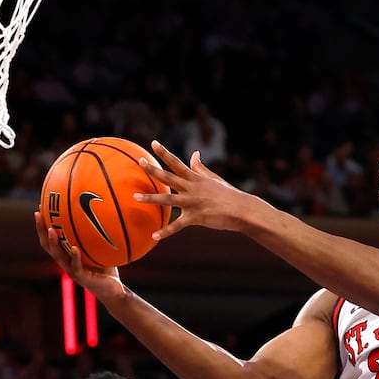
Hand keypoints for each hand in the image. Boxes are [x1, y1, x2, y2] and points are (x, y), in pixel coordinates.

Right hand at [33, 210, 123, 301]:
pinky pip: (76, 266)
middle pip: (48, 245)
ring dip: (54, 242)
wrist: (113, 290)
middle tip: (39, 214)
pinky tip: (74, 248)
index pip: (50, 238)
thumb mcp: (101, 248)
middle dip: (41, 229)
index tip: (41, 207)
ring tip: (51, 229)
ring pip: (58, 256)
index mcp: (67, 255)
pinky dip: (75, 257)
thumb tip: (104, 210)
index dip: (43, 224)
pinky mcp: (82, 278)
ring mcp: (72, 270)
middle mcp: (66, 262)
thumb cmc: (106, 268)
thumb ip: (98, 234)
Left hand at [135, 142, 261, 240]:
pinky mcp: (196, 217)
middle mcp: (192, 188)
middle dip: (153, 170)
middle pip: (169, 177)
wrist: (242, 210)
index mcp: (196, 178)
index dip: (164, 153)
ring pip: (168, 199)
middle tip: (140, 162)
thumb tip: (194, 153)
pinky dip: (166, 231)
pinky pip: (178, 225)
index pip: (177, 162)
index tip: (153, 143)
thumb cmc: (228, 195)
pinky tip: (154, 235)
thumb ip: (200, 167)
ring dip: (151, 198)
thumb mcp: (214, 178)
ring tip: (135, 197)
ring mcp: (193, 203)